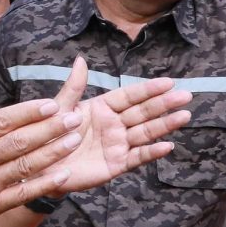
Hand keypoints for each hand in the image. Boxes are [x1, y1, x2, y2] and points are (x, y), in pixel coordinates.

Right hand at [0, 59, 187, 226]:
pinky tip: (63, 172)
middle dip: (49, 128)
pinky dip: (44, 183)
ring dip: (53, 152)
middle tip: (74, 117)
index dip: (28, 112)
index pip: (0, 122)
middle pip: (19, 143)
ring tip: (74, 138)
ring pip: (25, 166)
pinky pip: (22, 193)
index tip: (51, 103)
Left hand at [47, 66, 192, 195]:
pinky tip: (167, 145)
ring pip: (145, 132)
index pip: (130, 96)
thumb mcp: (59, 109)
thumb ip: (73, 87)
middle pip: (143, 112)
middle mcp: (114, 124)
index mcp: (102, 108)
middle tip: (186, 96)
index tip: (169, 82)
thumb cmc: (48, 135)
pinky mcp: (116, 164)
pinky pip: (137, 157)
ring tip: (184, 116)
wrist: (39, 166)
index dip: (149, 89)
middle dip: (164, 104)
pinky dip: (152, 152)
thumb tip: (81, 59)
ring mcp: (117, 144)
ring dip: (165, 125)